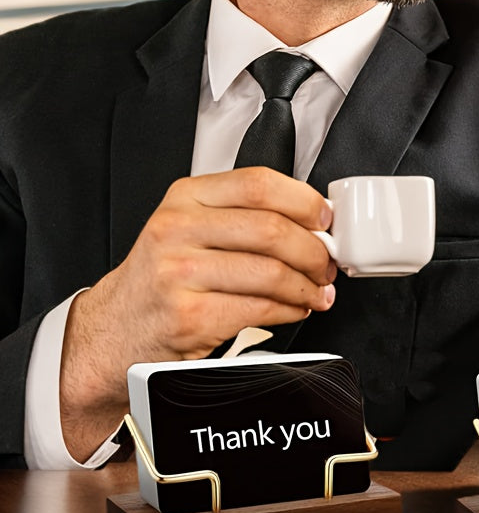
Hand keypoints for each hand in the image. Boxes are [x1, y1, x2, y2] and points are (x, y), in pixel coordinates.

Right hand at [59, 167, 335, 460]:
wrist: (116, 328)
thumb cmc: (164, 275)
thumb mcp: (190, 225)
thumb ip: (242, 214)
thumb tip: (314, 220)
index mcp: (186, 198)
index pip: (258, 184)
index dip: (304, 200)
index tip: (325, 218)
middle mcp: (178, 229)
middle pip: (272, 229)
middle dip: (315, 250)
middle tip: (327, 263)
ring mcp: (180, 273)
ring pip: (271, 272)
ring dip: (308, 285)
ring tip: (317, 290)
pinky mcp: (189, 316)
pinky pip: (260, 308)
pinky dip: (291, 309)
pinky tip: (296, 308)